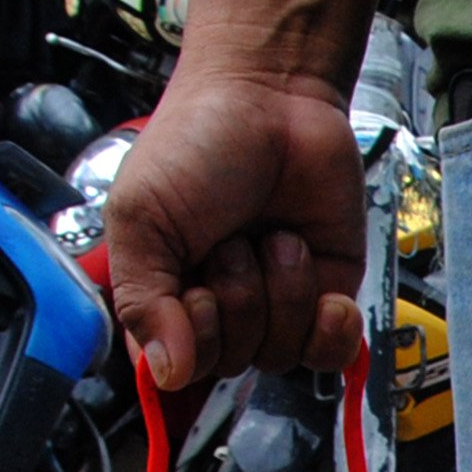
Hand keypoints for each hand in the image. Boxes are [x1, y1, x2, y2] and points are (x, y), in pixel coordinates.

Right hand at [102, 64, 368, 390]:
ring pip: (279, 354)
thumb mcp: (141, 217)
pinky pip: (330, 354)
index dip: (188, 344)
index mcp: (161, 294)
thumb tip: (166, 374)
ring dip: (280, 291)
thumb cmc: (197, 142)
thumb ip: (142, 301)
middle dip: (236, 299)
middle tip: (230, 241)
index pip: (170, 370)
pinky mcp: (326, 293)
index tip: (190, 293)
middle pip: (230, 362)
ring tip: (273, 236)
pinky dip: (330, 330)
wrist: (272, 97)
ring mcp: (274, 303)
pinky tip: (326, 295)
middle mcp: (216, 307)